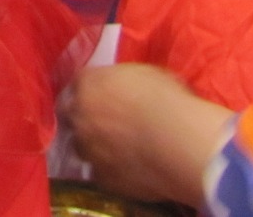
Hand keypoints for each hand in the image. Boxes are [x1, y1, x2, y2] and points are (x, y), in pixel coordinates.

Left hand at [63, 63, 231, 205]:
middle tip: (109, 123)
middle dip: (86, 119)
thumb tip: (123, 88)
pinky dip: (113, 171)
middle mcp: (79, 116)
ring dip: (96, 147)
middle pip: (72, 116)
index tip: (104, 96)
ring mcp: (88, 150)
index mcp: (88, 84)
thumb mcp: (144, 74)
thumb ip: (122, 81)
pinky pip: (103, 173)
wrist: (179, 144)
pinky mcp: (103, 179)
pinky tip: (132, 169)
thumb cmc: (167, 101)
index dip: (92, 91)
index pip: (78, 83)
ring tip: (121, 149)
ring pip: (84, 148)